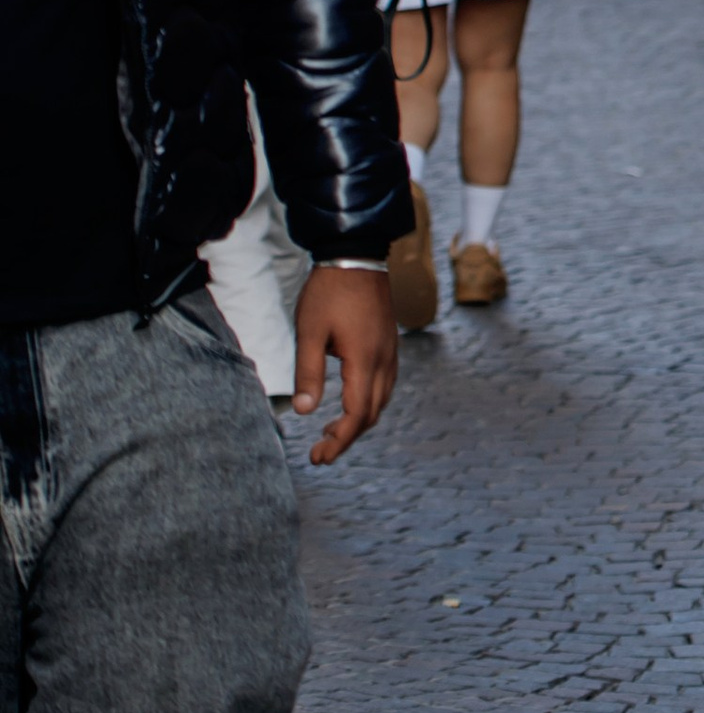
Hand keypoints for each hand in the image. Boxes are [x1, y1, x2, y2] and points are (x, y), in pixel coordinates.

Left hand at [293, 265, 398, 463]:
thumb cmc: (329, 292)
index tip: (318, 457)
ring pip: (381, 401)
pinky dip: (368, 403)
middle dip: (347, 438)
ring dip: (359, 421)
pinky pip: (384, 385)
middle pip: (372, 414)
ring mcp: (390, 352)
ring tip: (330, 430)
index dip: (339, 441)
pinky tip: (350, 401)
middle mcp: (384, 361)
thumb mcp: (309, 332)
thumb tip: (305, 411)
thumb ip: (308, 373)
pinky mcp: (389, 344)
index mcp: (364, 360)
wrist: (356, 256)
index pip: (357, 415)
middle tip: (320, 452)